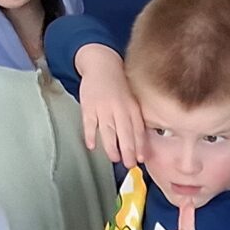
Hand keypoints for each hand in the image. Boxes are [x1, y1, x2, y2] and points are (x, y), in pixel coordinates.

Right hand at [76, 46, 145, 165]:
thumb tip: (140, 143)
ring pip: (108, 131)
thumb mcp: (132, 99)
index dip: (140, 146)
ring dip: (111, 147)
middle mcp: (119, 108)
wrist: (102, 64)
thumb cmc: (119, 85)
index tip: (141, 159)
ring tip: (114, 158)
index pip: (138, 130)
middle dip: (128, 151)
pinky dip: (90, 135)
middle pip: (125, 133)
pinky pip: (89, 124)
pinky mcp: (88, 106)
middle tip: (129, 165)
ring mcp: (103, 107)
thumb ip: (135, 118)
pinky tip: (92, 146)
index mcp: (132, 107)